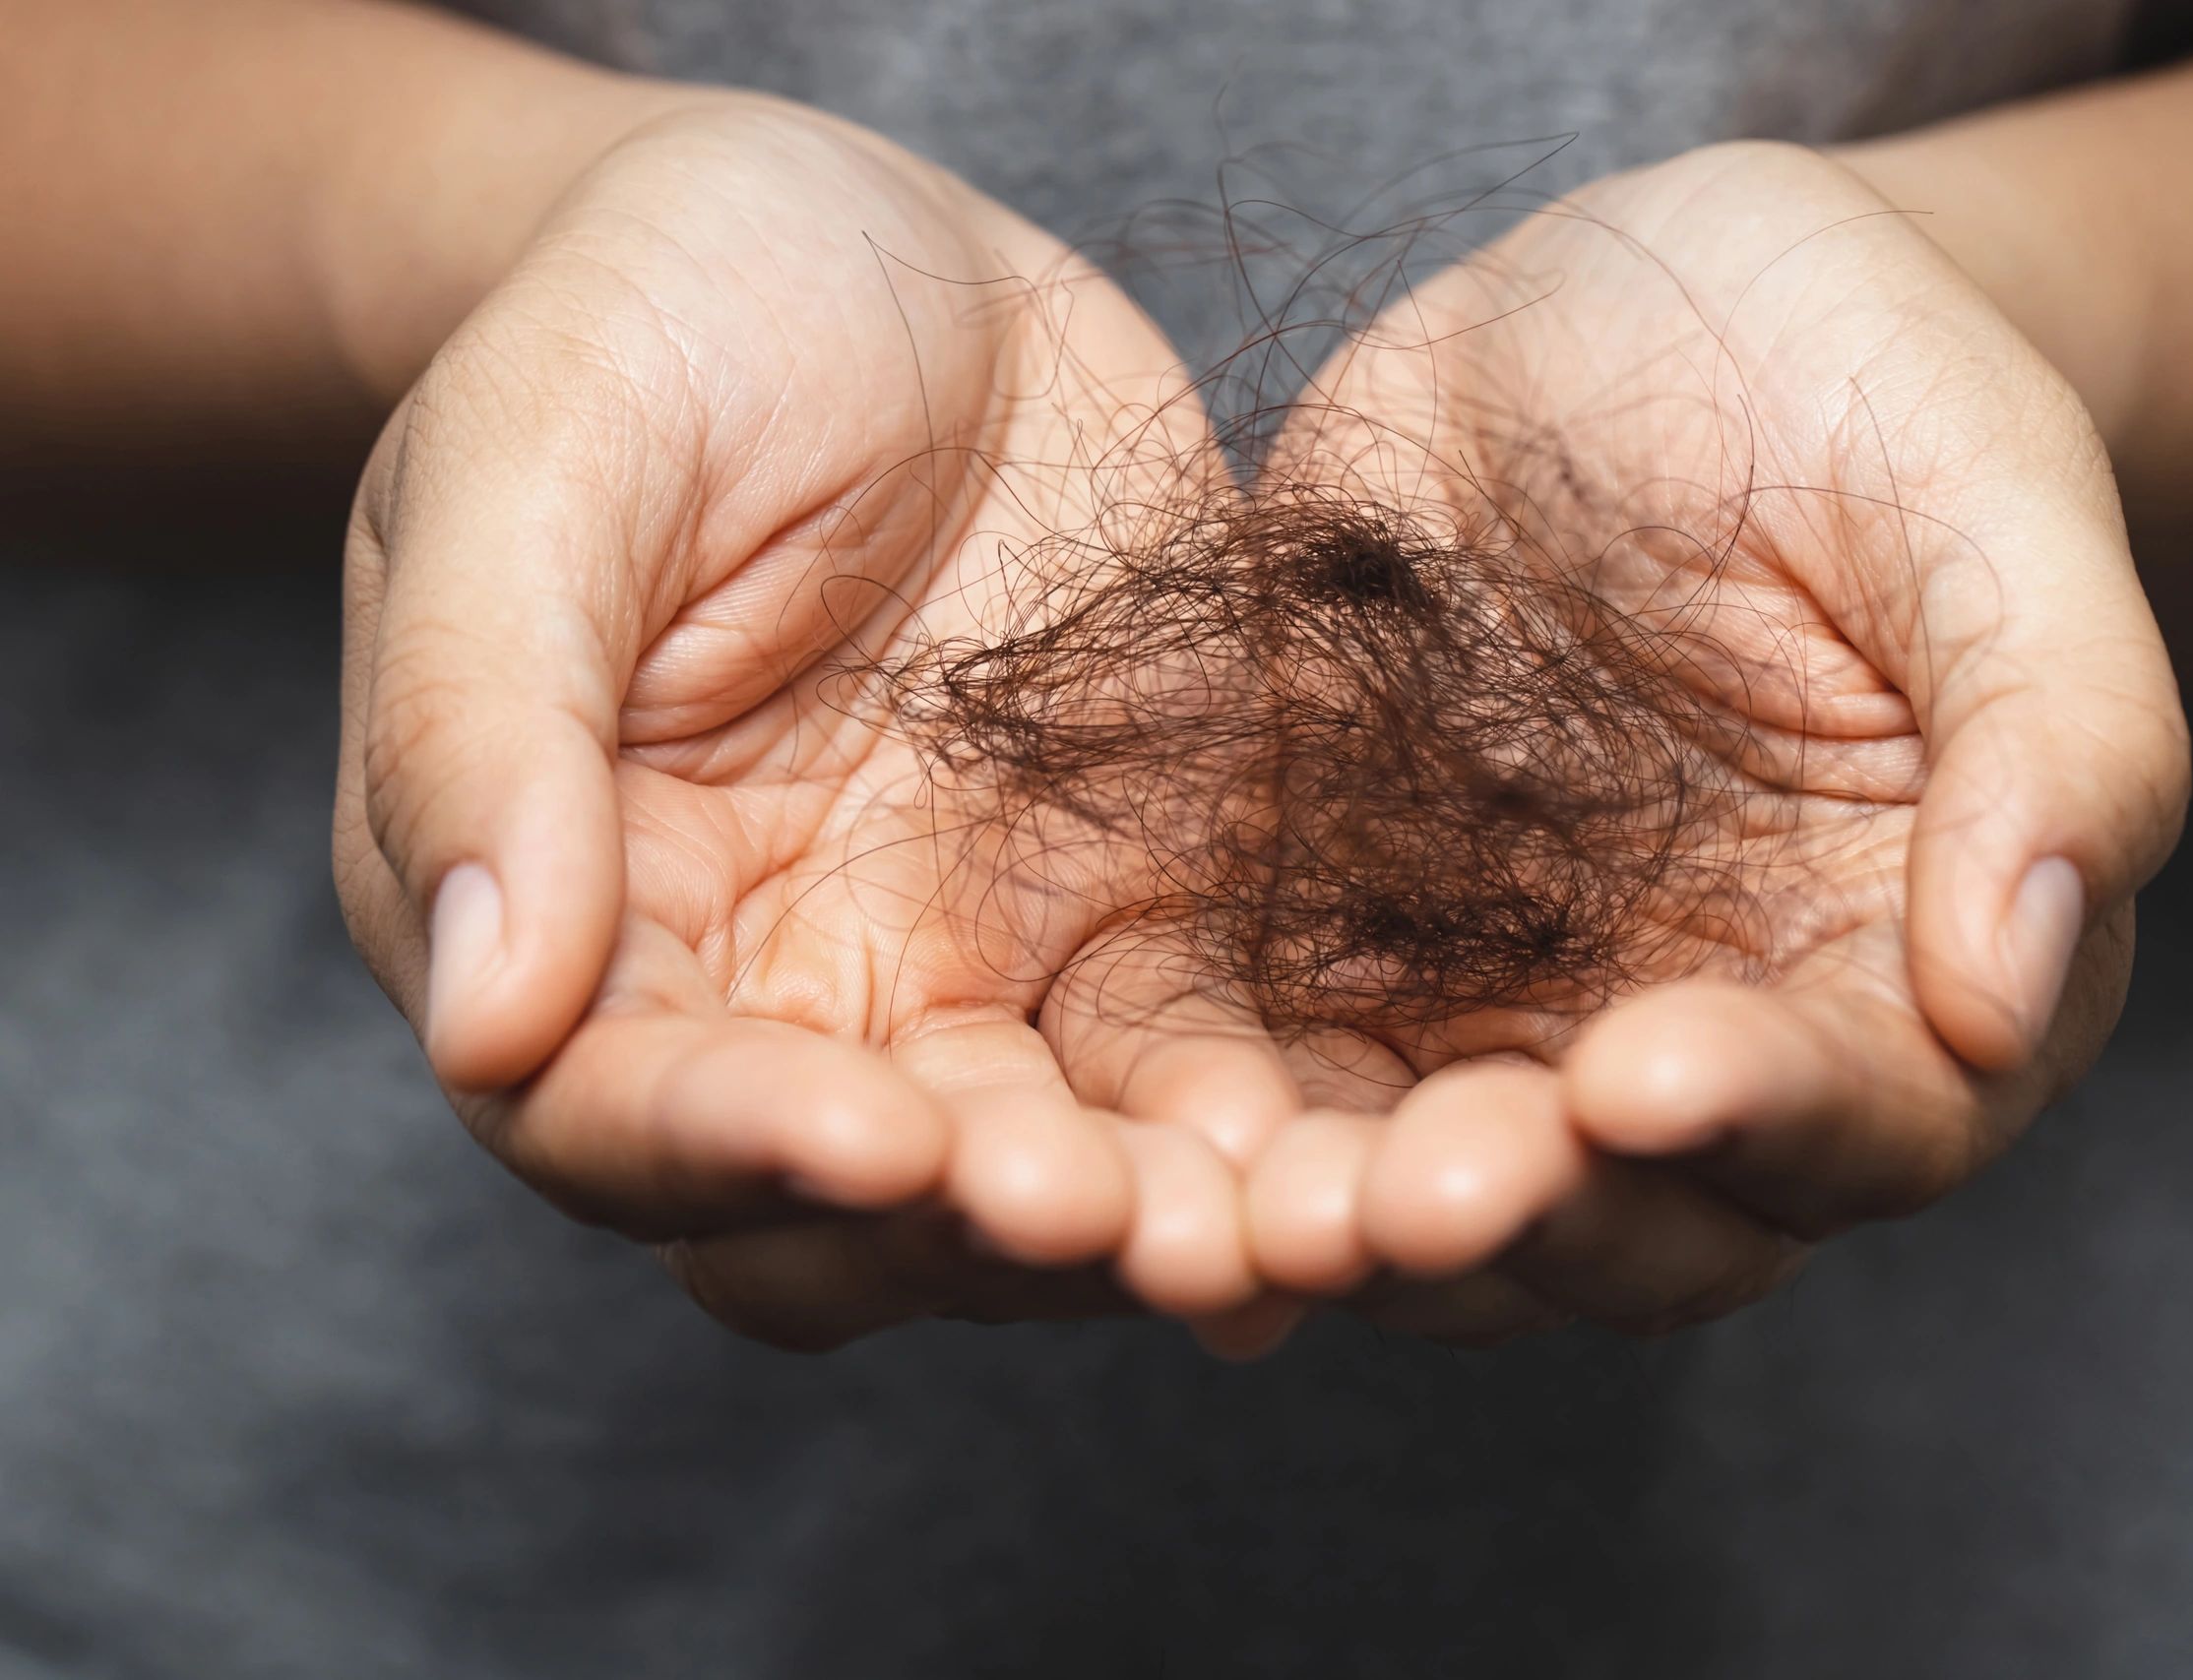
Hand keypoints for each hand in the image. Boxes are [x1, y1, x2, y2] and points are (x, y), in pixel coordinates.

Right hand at [335, 94, 1286, 1348]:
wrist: (873, 255)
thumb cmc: (651, 324)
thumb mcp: (534, 466)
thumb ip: (486, 724)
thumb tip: (486, 1014)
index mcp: (580, 913)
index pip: (617, 1111)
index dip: (737, 1150)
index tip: (878, 1138)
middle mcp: (770, 986)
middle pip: (840, 1209)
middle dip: (961, 1231)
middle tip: (1091, 1213)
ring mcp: (962, 964)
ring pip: (1035, 1175)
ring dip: (1136, 1223)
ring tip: (1252, 1225)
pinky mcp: (1127, 913)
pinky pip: (1192, 1060)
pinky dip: (1259, 1127)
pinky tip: (1343, 1157)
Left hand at [1233, 141, 2190, 1339]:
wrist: (1634, 311)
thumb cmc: (1864, 388)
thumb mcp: (1990, 512)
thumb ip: (2059, 736)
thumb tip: (2015, 988)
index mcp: (1906, 971)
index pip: (1864, 1118)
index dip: (1763, 1120)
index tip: (1648, 1077)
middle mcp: (1708, 1036)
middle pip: (1637, 1220)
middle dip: (1533, 1219)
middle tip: (1420, 1196)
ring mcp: (1510, 1007)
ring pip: (1436, 1186)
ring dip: (1350, 1219)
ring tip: (1259, 1206)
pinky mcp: (1342, 943)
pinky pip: (1268, 1067)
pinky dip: (1206, 1122)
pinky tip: (1131, 1138)